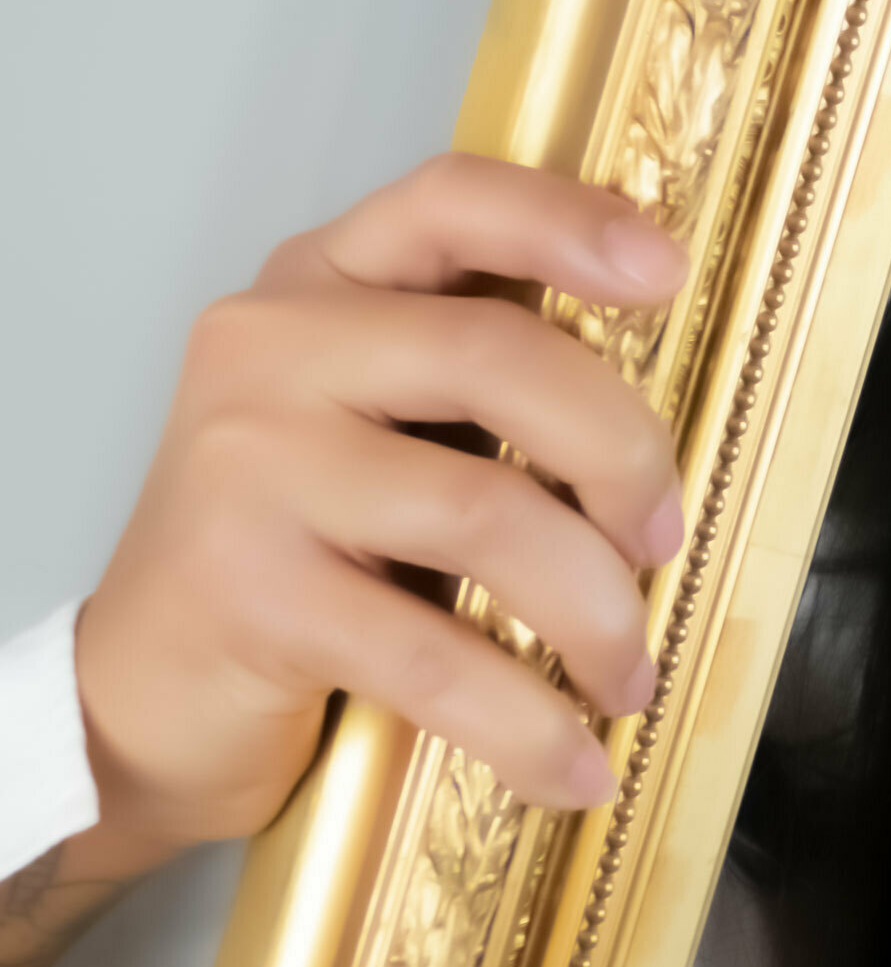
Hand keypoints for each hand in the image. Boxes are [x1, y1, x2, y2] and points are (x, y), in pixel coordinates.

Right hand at [73, 152, 689, 864]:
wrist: (144, 692)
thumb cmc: (303, 551)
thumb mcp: (381, 428)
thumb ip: (486, 386)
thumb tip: (669, 432)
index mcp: (321, 285)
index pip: (452, 201)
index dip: (570, 223)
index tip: (671, 273)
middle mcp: (272, 349)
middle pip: (500, 357)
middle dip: (622, 456)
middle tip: (663, 541)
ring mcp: (249, 468)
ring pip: (486, 512)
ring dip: (594, 609)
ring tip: (626, 673)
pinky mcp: (249, 593)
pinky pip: (434, 654)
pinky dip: (528, 721)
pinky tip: (576, 765)